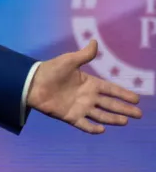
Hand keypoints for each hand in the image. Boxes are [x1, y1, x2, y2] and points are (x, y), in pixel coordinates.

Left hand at [28, 39, 142, 133]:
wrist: (31, 83)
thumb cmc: (50, 70)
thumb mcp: (69, 61)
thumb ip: (84, 55)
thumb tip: (94, 42)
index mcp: (89, 83)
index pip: (111, 90)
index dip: (123, 94)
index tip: (137, 99)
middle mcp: (87, 97)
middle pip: (110, 104)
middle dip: (124, 109)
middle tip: (139, 114)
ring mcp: (79, 107)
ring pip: (100, 115)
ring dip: (112, 119)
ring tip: (125, 121)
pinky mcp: (69, 116)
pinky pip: (83, 124)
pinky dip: (92, 128)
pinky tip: (101, 129)